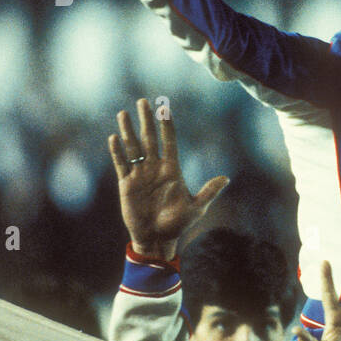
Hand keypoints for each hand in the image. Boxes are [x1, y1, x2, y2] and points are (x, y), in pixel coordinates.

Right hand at [108, 98, 228, 259]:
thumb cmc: (178, 224)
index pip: (169, 141)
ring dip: (128, 130)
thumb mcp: (197, 208)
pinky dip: (117, 151)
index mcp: (172, 169)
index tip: (165, 108)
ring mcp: (140, 175)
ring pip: (133, 147)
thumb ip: (209, 192)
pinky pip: (121, 164)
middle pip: (149, 138)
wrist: (157, 238)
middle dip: (146, 120)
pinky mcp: (127, 184)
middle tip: (143, 102)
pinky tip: (114, 137)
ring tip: (123, 113)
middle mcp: (155, 168)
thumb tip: (226, 178)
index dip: (167, 125)